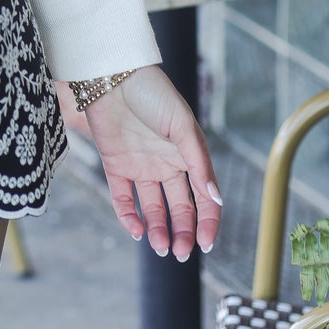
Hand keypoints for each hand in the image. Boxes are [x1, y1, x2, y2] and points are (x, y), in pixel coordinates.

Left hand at [78, 65, 222, 261]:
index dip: (208, 222)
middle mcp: (166, 165)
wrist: (112, 75)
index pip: (203, 198)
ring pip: (153, 208)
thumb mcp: (183, 126)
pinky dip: (129, 217)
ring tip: (161, 248)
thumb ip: (199, 163)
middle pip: (179, 208)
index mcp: (188, 157)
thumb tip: (216, 199)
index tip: (207, 244)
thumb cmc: (153, 94)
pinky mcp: (115, 166)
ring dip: (158, 230)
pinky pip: (123, 199)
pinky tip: (137, 231)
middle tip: (182, 253)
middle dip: (183, 233)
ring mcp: (140, 167)